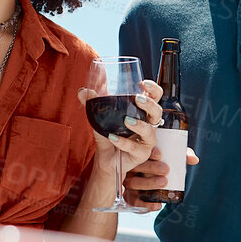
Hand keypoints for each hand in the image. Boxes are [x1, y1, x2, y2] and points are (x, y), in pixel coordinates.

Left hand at [79, 78, 161, 201]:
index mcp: (141, 112)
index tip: (142, 83)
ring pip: (150, 131)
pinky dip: (124, 142)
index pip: (155, 97)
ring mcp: (146, 140)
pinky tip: (113, 138)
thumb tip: (83, 91)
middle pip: (157, 112)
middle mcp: (148, 125)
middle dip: (150, 104)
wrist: (106, 158)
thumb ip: (92, 104)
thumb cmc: (109, 134)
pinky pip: (135, 148)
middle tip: (137, 98)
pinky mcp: (141, 154)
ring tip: (127, 120)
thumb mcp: (100, 117)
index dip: (153, 89)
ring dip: (139, 125)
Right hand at [124, 143, 199, 210]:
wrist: (153, 180)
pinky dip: (144, 204)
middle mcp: (129, 168)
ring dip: (148, 183)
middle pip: (136, 166)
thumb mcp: (172, 158)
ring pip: (134, 183)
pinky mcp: (129, 197)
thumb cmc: (162, 165)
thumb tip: (195, 160)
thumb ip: (183, 156)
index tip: (160, 154)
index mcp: (137, 156)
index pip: (139, 151)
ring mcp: (128, 183)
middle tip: (166, 169)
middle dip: (151, 168)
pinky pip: (133, 202)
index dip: (148, 152)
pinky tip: (157, 205)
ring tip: (164, 182)